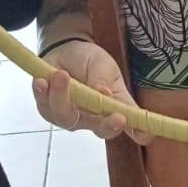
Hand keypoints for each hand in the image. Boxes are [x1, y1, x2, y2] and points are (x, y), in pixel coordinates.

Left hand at [32, 39, 150, 144]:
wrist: (65, 50)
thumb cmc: (91, 61)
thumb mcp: (104, 66)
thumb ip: (103, 81)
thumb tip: (105, 95)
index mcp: (113, 108)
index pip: (128, 124)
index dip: (137, 132)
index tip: (146, 135)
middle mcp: (92, 118)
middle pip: (100, 129)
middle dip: (106, 124)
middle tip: (115, 115)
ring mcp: (69, 116)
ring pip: (67, 116)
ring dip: (62, 96)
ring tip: (61, 75)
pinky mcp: (48, 110)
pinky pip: (45, 106)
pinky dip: (42, 93)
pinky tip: (41, 81)